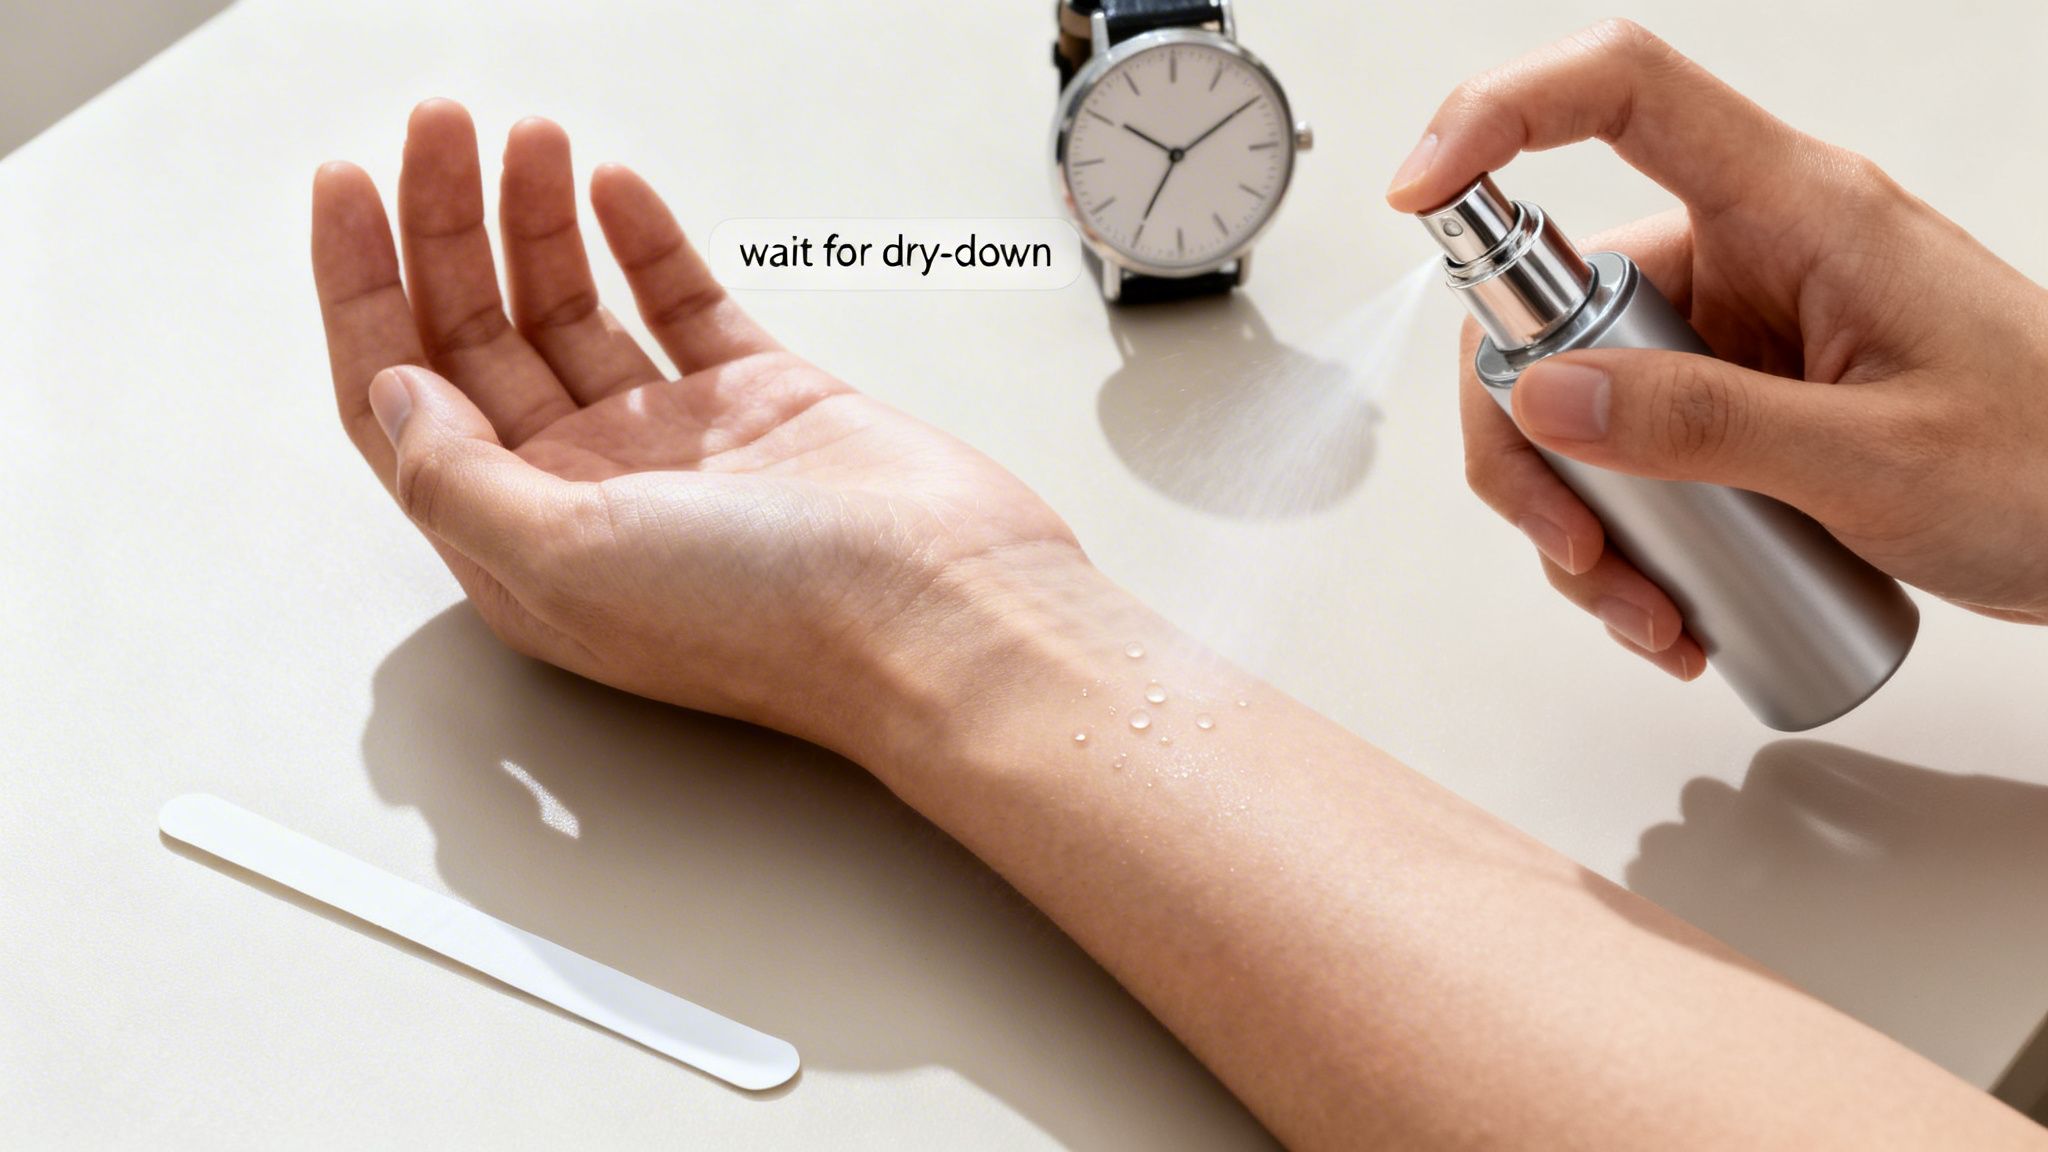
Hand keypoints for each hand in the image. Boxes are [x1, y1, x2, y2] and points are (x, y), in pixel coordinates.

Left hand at [313, 99, 1077, 753]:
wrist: (942, 611)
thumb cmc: (771, 622)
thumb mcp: (566, 559)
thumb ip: (456, 476)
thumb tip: (390, 392)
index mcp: (525, 543)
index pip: (404, 402)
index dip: (362, 291)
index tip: (350, 188)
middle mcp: (591, 493)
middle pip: (480, 339)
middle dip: (446, 227)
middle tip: (440, 129)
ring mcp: (678, 445)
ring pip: (575, 310)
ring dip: (537, 222)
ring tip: (526, 140)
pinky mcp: (762, 404)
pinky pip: (680, 305)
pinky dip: (644, 244)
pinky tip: (615, 191)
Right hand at [1386, 20, 2047, 679]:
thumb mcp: (1874, 460)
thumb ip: (1704, 425)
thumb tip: (1548, 398)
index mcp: (1796, 209)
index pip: (1624, 93)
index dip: (1500, 113)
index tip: (1417, 191)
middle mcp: (1749, 256)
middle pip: (1555, 301)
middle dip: (1532, 439)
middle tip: (1572, 542)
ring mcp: (1733, 335)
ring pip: (1575, 399)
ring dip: (1579, 518)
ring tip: (1647, 610)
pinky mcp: (1730, 402)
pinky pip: (1621, 451)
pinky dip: (1618, 539)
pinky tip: (1670, 608)